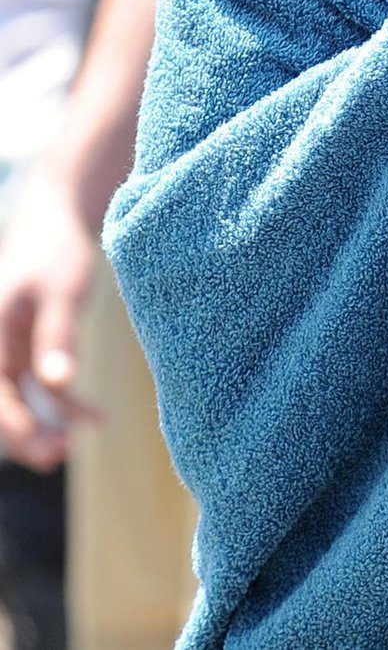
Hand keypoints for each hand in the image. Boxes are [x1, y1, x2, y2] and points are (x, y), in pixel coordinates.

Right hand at [0, 166, 101, 468]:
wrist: (59, 213)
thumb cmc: (58, 247)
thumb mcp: (63, 291)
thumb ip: (57, 337)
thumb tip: (59, 385)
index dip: (14, 424)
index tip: (42, 447)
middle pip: (2, 400)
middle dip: (26, 433)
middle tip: (56, 456)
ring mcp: (9, 343)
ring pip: (20, 395)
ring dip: (43, 422)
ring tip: (70, 448)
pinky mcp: (29, 342)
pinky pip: (41, 381)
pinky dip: (65, 400)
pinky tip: (96, 419)